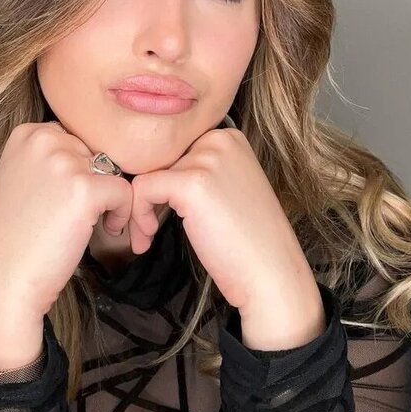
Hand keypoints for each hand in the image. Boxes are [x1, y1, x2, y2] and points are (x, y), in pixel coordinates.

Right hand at [0, 121, 137, 327]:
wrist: (2, 276)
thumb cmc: (15, 234)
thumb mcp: (21, 176)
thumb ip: (51, 157)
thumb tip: (94, 152)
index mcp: (27, 134)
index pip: (75, 137)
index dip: (79, 168)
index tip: (70, 197)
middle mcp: (44, 140)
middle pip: (95, 151)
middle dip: (95, 180)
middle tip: (81, 213)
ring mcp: (64, 163)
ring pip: (113, 170)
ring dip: (110, 196)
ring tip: (92, 222)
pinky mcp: (85, 189)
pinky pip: (124, 191)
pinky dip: (123, 212)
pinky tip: (107, 229)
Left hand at [129, 125, 319, 321]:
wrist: (271, 273)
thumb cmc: (248, 241)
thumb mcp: (226, 188)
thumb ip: (198, 171)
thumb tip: (153, 171)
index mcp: (229, 138)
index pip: (175, 150)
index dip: (162, 183)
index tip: (161, 212)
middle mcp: (219, 140)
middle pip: (158, 160)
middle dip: (148, 196)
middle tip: (149, 228)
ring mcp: (207, 159)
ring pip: (146, 174)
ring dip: (141, 209)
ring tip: (149, 236)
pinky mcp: (192, 183)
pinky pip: (142, 189)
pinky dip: (139, 214)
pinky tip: (151, 235)